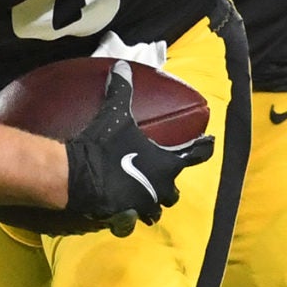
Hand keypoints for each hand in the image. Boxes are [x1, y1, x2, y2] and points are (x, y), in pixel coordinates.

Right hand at [61, 63, 214, 234]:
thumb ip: (122, 90)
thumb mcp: (114, 114)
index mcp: (166, 165)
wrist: (77, 177)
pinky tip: (122, 212)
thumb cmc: (103, 146)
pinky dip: (128, 217)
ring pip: (156, 210)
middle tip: (164, 175)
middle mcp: (160, 189)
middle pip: (174, 192)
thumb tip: (122, 65)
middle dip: (170, 184)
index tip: (209, 143)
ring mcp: (143, 207)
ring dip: (152, 203)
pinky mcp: (124, 218)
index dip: (204, 147)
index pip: (196, 155)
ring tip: (145, 196)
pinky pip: (131, 221)